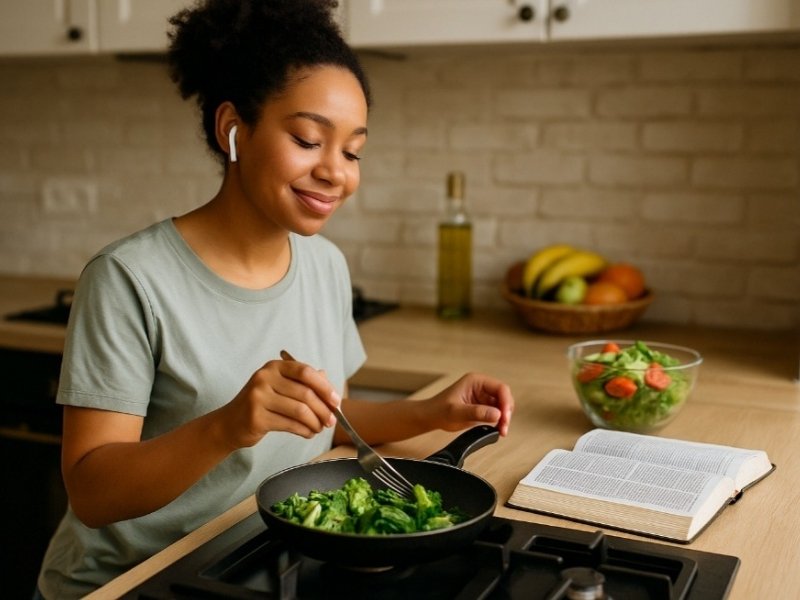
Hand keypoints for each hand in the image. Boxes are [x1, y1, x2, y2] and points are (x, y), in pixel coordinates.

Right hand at [218, 356, 340, 448]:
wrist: (230, 423)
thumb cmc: (261, 404)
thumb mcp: (280, 387)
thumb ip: (304, 384)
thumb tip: (330, 387)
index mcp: (274, 367)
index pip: (305, 372)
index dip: (325, 387)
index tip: (336, 401)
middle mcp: (264, 378)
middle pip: (305, 393)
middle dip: (323, 409)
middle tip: (332, 421)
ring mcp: (258, 397)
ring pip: (299, 410)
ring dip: (315, 422)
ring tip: (320, 428)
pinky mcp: (256, 417)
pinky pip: (290, 424)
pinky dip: (304, 431)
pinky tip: (308, 433)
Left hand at [426, 373, 513, 435]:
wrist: (431, 417)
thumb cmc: (439, 410)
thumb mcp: (456, 412)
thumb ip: (476, 412)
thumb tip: (497, 414)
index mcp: (476, 381)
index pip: (500, 388)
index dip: (505, 402)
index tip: (505, 417)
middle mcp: (481, 387)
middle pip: (504, 397)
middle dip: (506, 412)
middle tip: (504, 427)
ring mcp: (482, 397)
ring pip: (502, 406)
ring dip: (504, 418)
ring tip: (501, 430)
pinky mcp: (482, 407)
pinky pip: (497, 413)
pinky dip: (500, 422)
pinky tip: (497, 430)